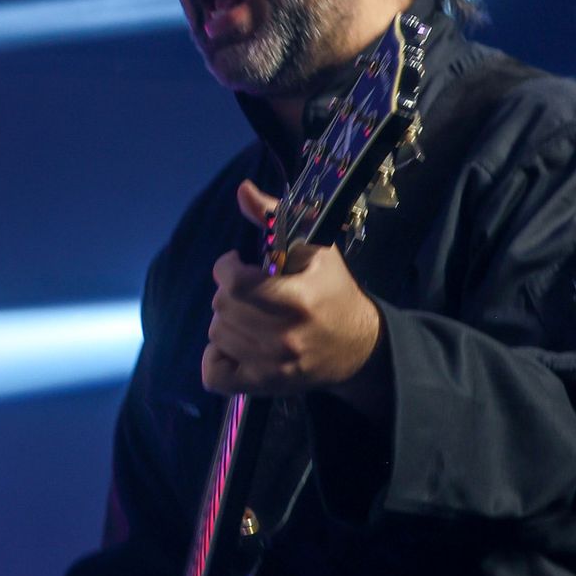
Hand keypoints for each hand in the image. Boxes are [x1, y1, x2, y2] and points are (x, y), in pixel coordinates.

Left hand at [201, 180, 381, 397]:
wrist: (360, 347)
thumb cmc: (334, 293)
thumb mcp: (314, 249)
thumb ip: (274, 217)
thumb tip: (241, 189)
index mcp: (297, 299)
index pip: (234, 282)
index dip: (226, 267)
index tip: (237, 264)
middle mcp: (284, 335)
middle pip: (222, 306)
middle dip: (229, 292)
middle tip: (249, 291)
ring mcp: (273, 365)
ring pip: (217, 335)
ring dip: (226, 320)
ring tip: (248, 315)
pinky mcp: (265, 386)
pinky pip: (215, 376)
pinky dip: (216, 359)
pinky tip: (234, 345)